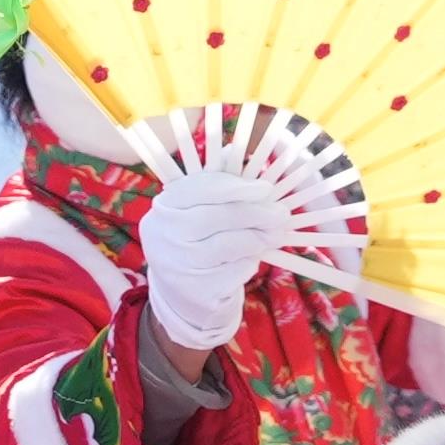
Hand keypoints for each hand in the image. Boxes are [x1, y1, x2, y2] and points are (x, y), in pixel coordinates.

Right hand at [142, 169, 281, 352]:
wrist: (182, 296)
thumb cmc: (196, 241)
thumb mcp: (199, 210)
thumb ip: (216, 182)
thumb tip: (232, 148)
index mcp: (164, 207)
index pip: (199, 190)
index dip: (236, 187)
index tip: (266, 188)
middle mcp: (163, 235)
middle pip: (215, 218)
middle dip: (254, 213)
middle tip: (281, 214)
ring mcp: (175, 265)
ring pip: (226, 245)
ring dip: (258, 238)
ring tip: (275, 235)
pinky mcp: (194, 291)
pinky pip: (232, 272)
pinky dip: (248, 263)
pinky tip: (252, 258)